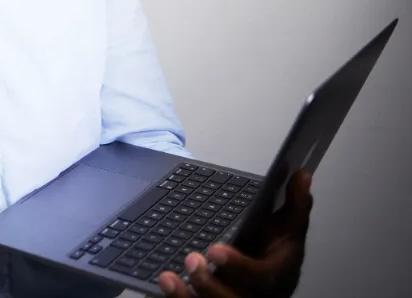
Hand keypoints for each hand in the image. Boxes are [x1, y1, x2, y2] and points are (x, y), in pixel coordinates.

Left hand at [158, 170, 312, 297]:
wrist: (267, 282)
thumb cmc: (275, 255)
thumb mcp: (288, 230)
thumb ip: (294, 206)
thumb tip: (301, 175)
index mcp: (276, 279)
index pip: (261, 278)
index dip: (239, 267)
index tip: (215, 250)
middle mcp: (255, 297)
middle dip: (209, 284)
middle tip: (191, 259)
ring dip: (186, 296)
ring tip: (167, 278)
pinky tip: (159, 287)